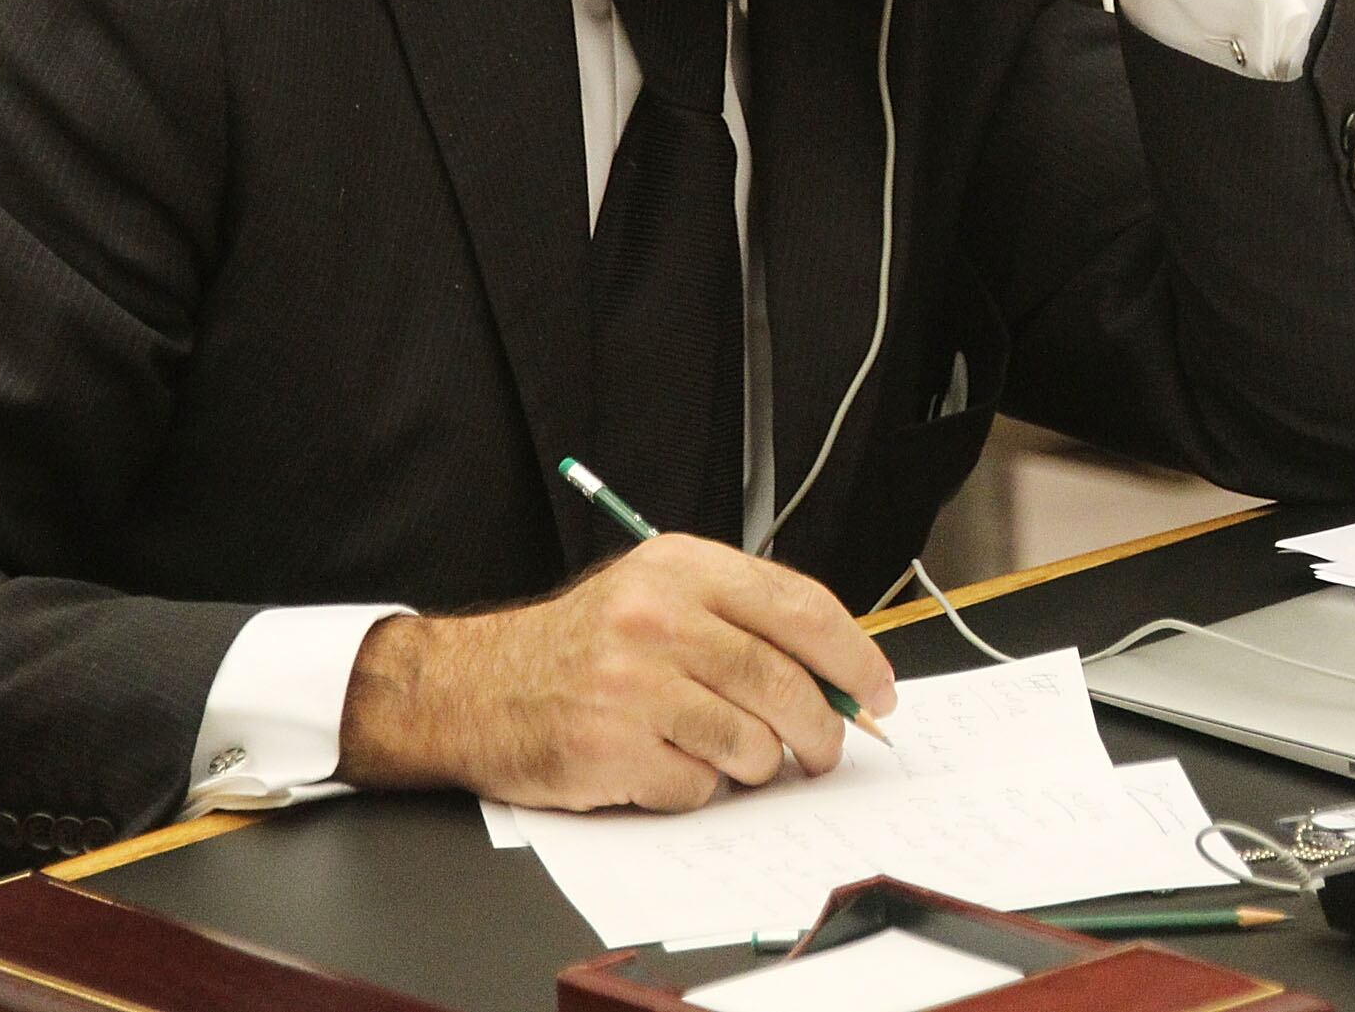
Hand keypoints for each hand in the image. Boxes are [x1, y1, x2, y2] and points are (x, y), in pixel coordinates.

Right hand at [337, 534, 897, 811]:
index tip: (881, 691)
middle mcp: (657, 618)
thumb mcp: (660, 595)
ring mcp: (631, 685)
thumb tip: (842, 676)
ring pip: (751, 744)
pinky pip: (698, 786)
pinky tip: (666, 762)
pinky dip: (697, 786)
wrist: (473, 686)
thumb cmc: (583, 645)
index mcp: (682, 568)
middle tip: (825, 749)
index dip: (855, 656)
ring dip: (757, 763)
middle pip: (785, 684)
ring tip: (730, 753)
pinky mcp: (609, 748)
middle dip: (823, 728)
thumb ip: (746, 621)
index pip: (801, 608)